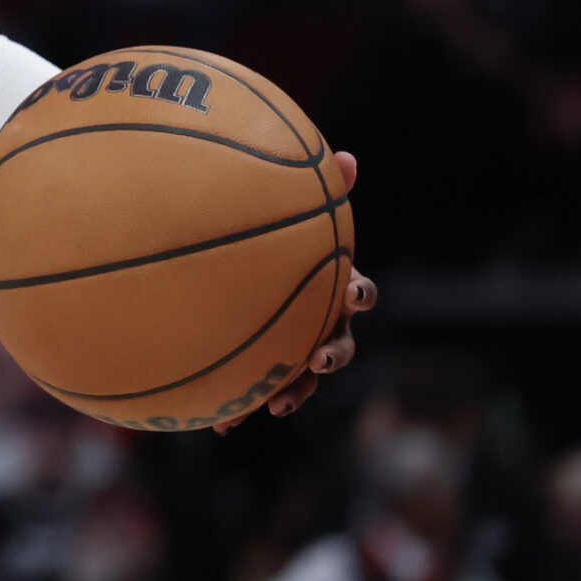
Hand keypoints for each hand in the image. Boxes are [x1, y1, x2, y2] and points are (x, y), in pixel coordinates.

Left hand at [219, 150, 377, 432]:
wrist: (237, 270)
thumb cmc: (277, 238)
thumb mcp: (295, 214)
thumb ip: (320, 190)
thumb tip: (351, 156)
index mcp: (331, 285)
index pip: (358, 290)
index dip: (360, 293)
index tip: (353, 294)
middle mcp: (322, 322)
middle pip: (340, 343)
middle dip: (333, 354)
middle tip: (318, 357)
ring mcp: (295, 349)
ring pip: (303, 377)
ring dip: (295, 390)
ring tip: (278, 403)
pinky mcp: (264, 370)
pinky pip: (255, 390)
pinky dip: (242, 406)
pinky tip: (221, 424)